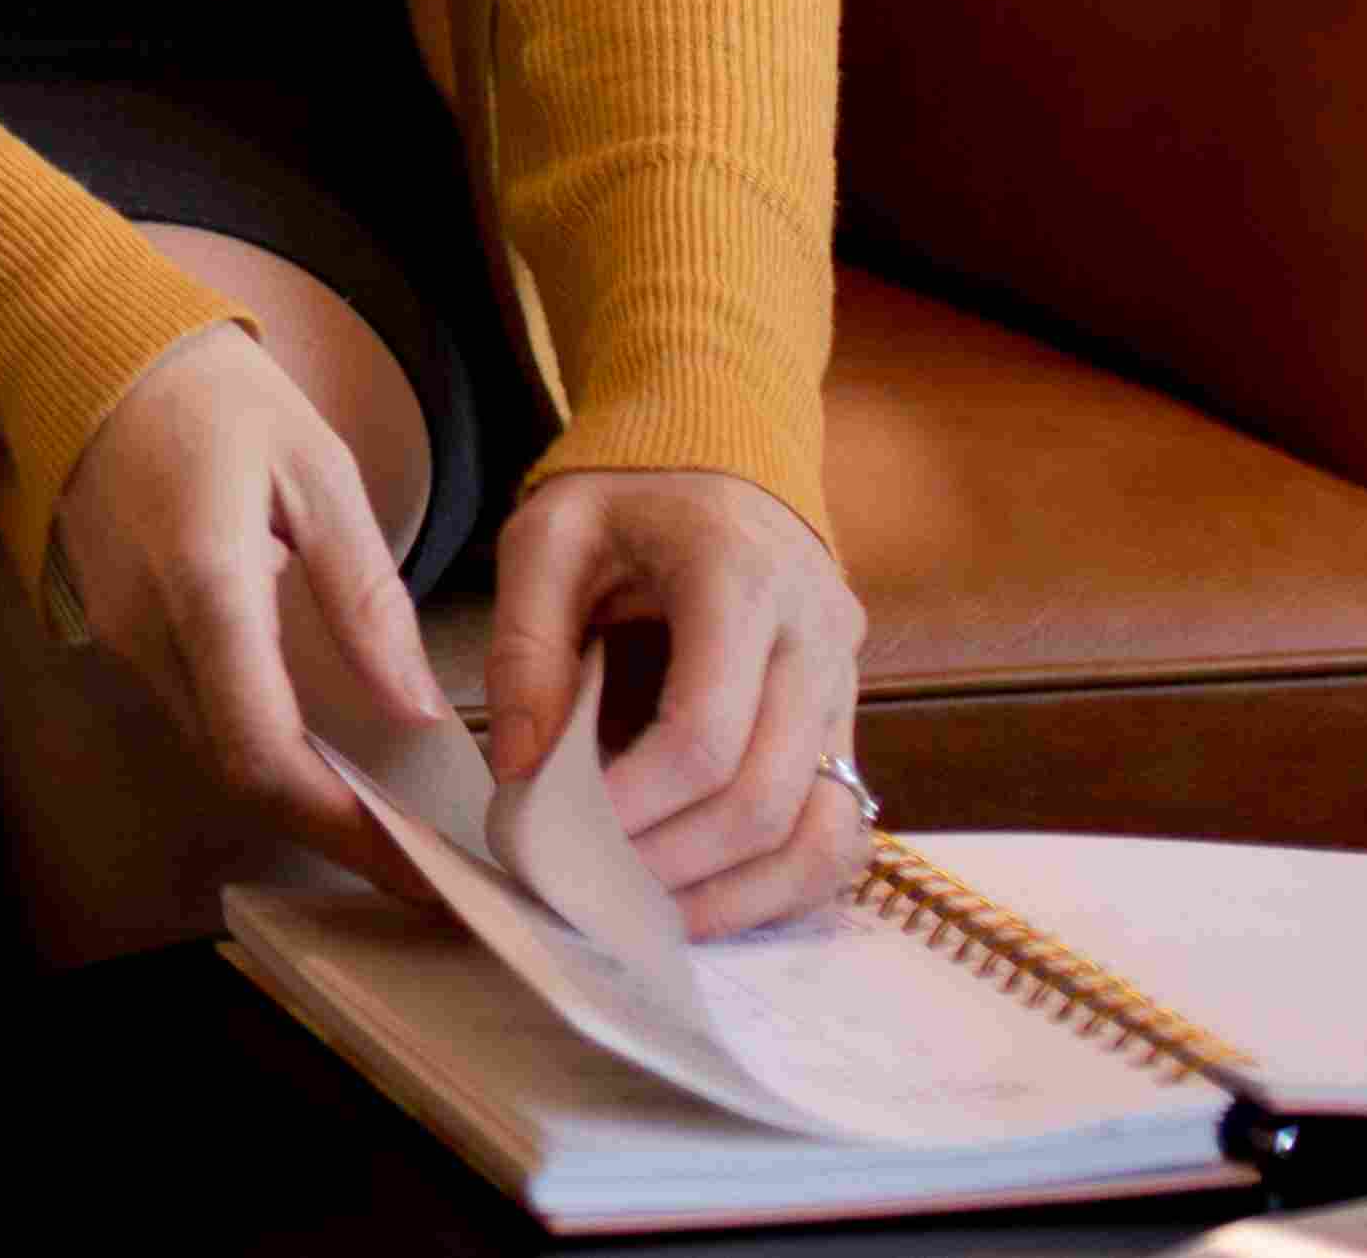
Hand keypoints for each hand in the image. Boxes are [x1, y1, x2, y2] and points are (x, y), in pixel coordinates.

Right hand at [46, 319, 451, 890]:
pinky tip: (329, 757)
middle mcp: (155, 632)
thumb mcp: (316, 469)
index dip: (340, 821)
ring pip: (216, 754)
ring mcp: (129, 639)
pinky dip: (266, 755)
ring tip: (390, 823)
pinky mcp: (127, 633)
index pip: (264, 747)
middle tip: (419, 865)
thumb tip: (413, 706)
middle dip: (331, 832)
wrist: (86, 355)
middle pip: (239, 775)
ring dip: (300, 800)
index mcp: (207, 585)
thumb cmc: (211, 395)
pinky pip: (201, 717)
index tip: (414, 860)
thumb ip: (364, 591)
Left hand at [482, 466, 866, 935]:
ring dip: (733, 892)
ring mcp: (844, 687)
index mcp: (739, 576)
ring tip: (643, 911)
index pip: (705, 730)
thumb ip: (525, 650)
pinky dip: (780, 881)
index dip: (631, 803)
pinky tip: (705, 895)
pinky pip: (839, 829)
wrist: (722, 455)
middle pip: (765, 795)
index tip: (557, 833)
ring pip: (821, 830)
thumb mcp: (549, 538)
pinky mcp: (846, 724)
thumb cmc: (627, 495)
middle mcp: (814, 638)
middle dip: (671, 862)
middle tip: (588, 888)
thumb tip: (519, 777)